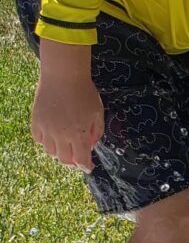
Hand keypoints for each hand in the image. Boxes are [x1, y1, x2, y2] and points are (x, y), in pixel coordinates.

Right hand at [32, 40, 103, 172]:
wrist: (63, 75)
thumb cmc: (84, 92)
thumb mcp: (98, 112)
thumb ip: (96, 131)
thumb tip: (91, 145)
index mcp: (79, 133)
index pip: (81, 159)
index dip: (85, 166)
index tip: (88, 167)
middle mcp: (61, 135)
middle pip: (64, 159)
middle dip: (72, 162)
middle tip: (76, 158)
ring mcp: (47, 129)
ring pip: (50, 151)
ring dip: (58, 152)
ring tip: (64, 144)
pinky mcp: (36, 121)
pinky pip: (38, 139)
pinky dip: (45, 142)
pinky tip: (52, 136)